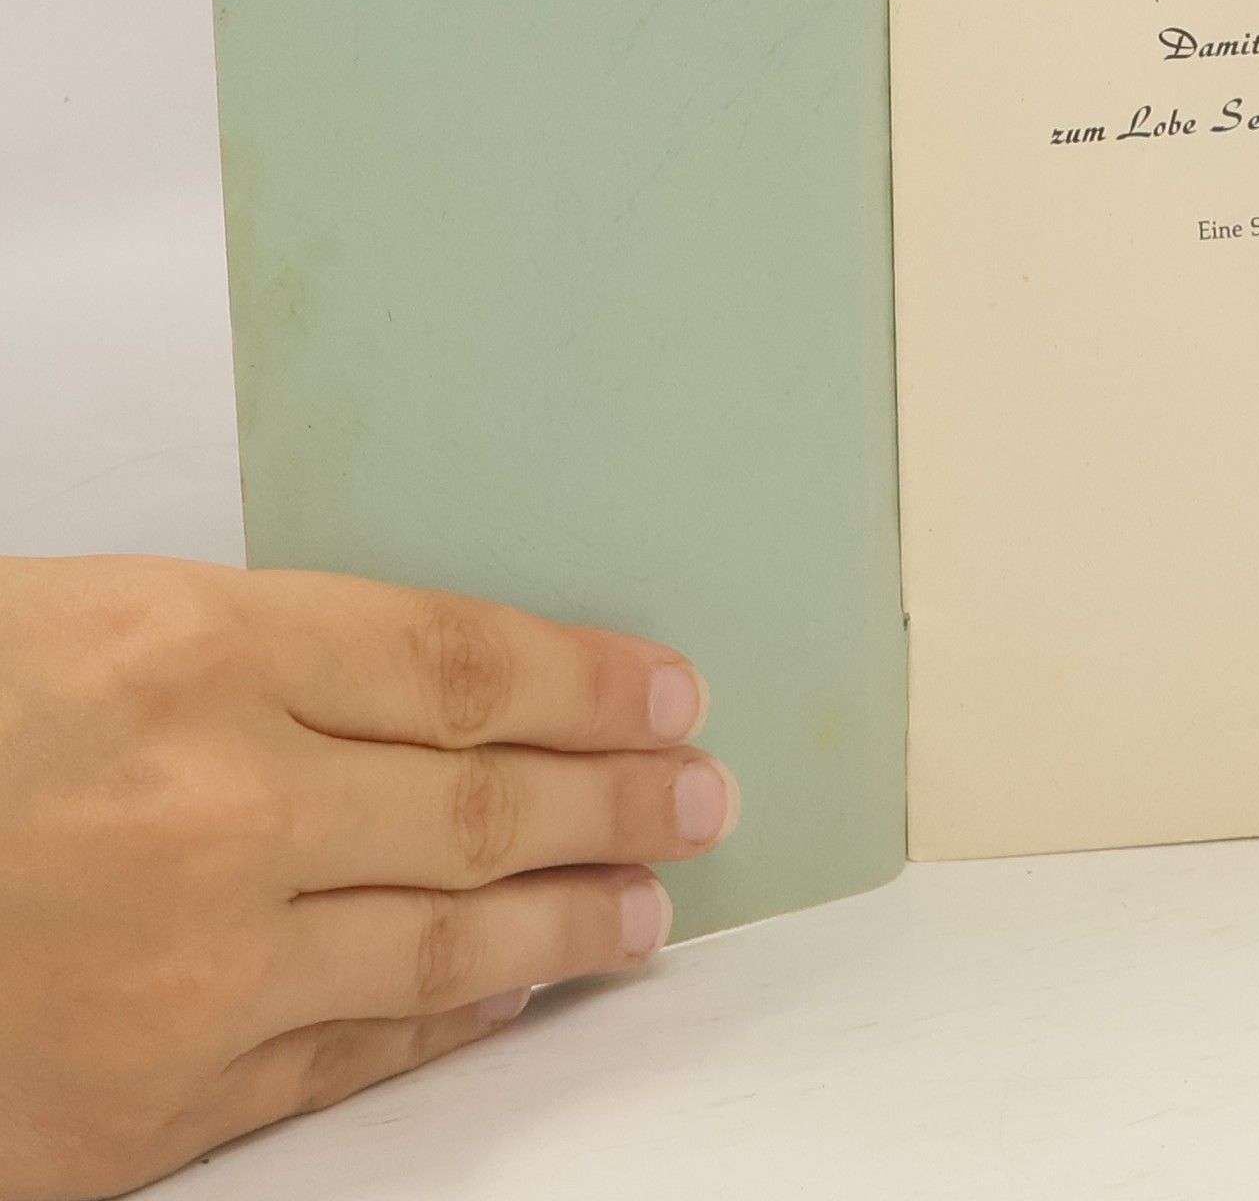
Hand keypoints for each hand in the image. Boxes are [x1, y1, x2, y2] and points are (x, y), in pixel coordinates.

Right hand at [0, 553, 735, 1200]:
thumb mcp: (69, 628)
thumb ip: (255, 657)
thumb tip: (443, 688)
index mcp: (181, 652)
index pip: (460, 663)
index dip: (587, 680)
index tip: (669, 690)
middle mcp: (208, 813)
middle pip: (482, 802)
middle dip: (618, 797)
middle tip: (706, 795)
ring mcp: (181, 975)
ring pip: (443, 945)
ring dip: (572, 920)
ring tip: (656, 900)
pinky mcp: (132, 1115)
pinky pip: (345, 1061)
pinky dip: (450, 1026)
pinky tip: (519, 993)